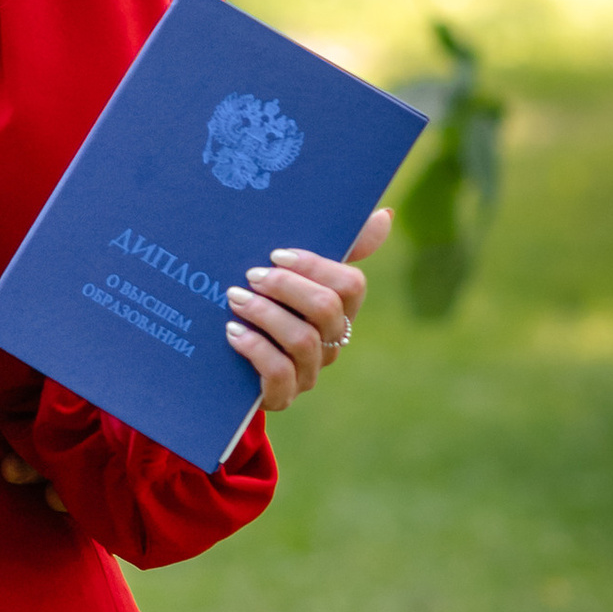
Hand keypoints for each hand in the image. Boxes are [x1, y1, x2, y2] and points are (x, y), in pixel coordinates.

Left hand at [223, 206, 390, 410]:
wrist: (227, 363)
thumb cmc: (265, 304)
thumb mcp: (289, 272)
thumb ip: (329, 244)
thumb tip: (385, 216)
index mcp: (339, 309)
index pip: (351, 285)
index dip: (315, 266)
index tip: (275, 254)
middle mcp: (331, 341)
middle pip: (327, 309)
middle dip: (285, 287)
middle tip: (251, 276)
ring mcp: (309, 371)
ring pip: (303, 340)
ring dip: (265, 314)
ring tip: (234, 299)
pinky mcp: (283, 395)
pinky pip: (280, 374)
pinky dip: (254, 348)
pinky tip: (232, 332)